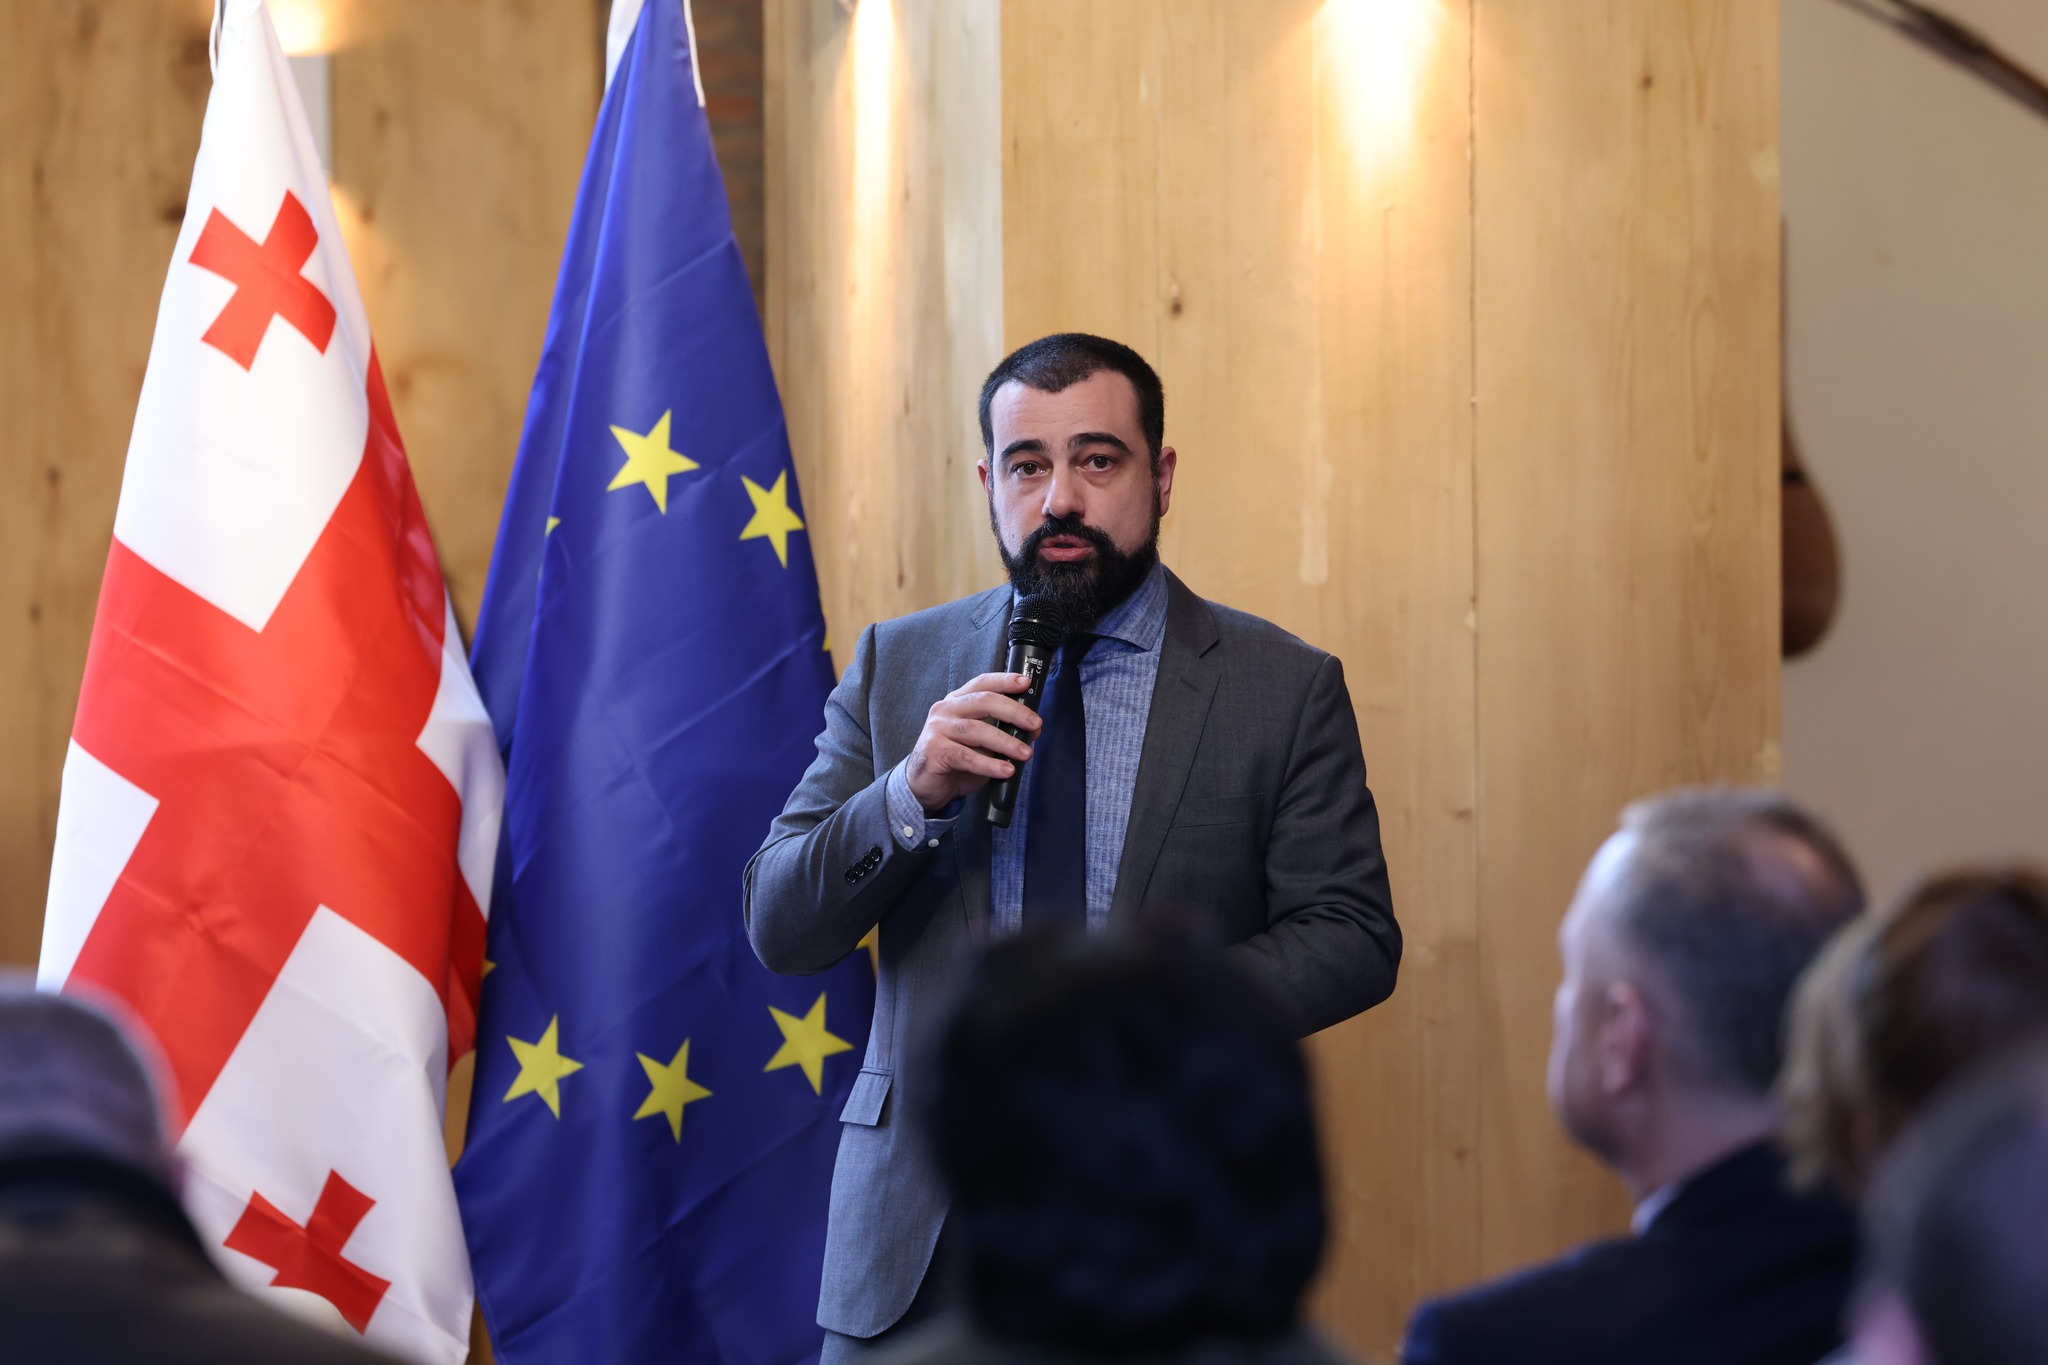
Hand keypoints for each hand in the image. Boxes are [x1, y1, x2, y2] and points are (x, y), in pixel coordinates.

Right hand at [904, 672, 1039, 811]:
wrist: (926, 786)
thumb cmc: (956, 761)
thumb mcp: (984, 744)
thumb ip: (1004, 733)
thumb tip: (1034, 729)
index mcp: (958, 702)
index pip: (982, 683)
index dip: (1004, 681)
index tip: (1025, 683)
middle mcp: (945, 710)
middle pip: (983, 701)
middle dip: (1013, 711)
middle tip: (1035, 724)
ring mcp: (937, 729)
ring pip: (976, 729)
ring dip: (1006, 741)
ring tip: (1025, 753)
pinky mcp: (933, 751)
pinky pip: (965, 756)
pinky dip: (989, 764)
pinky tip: (1006, 770)